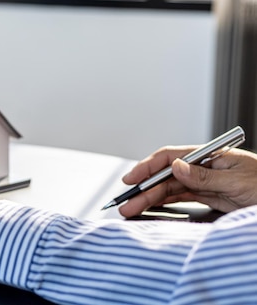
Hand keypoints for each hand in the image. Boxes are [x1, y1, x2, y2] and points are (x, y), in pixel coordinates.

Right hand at [119, 146, 256, 216]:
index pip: (171, 157)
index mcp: (210, 157)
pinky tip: (151, 209)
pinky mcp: (210, 198)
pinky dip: (164, 205)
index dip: (148, 166)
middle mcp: (204, 168)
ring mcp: (206, 183)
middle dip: (144, 189)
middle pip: (167, 176)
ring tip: (132, 210)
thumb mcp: (239, 182)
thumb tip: (176, 167)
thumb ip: (205, 176)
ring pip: (170, 190)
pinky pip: (181, 200)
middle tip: (127, 203)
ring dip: (150, 200)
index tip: (132, 178)